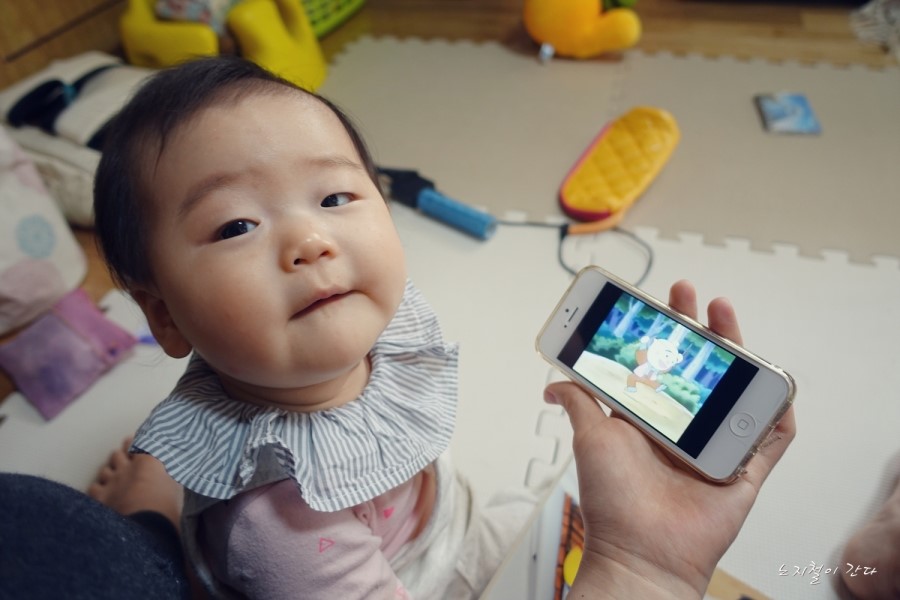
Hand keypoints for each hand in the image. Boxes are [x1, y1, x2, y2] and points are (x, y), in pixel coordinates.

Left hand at [545, 280, 795, 598]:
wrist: (639, 552)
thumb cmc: (613, 501)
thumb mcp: (590, 438)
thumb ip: (579, 401)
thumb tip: (554, 381)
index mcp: (649, 419)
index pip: (661, 364)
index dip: (664, 333)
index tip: (660, 302)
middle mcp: (683, 428)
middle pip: (700, 370)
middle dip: (699, 330)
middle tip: (692, 297)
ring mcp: (714, 447)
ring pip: (735, 391)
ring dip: (738, 354)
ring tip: (725, 318)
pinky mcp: (742, 471)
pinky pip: (771, 439)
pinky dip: (779, 412)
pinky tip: (776, 383)